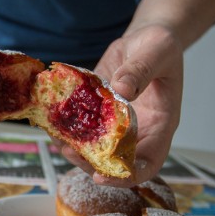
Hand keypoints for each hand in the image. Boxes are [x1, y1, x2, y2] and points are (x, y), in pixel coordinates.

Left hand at [59, 24, 183, 186]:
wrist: (143, 38)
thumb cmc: (159, 45)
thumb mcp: (157, 50)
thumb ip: (141, 70)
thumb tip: (122, 92)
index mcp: (161, 124)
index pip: (148, 163)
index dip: (127, 177)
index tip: (102, 177)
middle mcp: (139, 130)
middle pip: (116, 163)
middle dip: (91, 165)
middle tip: (71, 152)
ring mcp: (116, 124)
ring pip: (96, 149)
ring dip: (76, 150)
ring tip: (58, 140)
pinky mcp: (98, 113)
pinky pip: (83, 127)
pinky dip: (68, 129)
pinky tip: (53, 124)